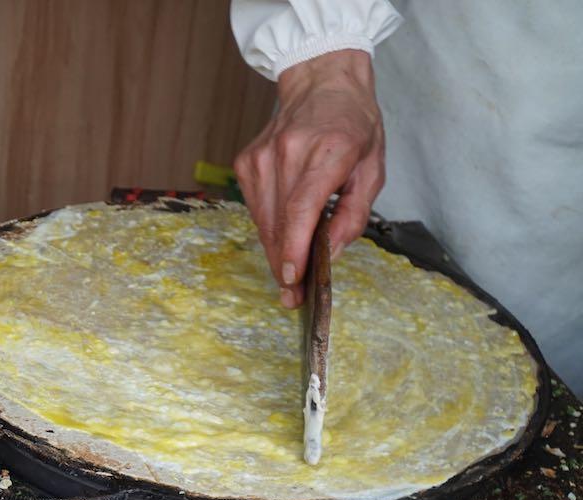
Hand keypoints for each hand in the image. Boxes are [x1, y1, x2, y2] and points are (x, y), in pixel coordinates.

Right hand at [234, 50, 384, 307]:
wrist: (321, 84)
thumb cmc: (353, 125)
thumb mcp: (373, 167)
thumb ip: (354, 213)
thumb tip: (330, 251)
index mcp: (329, 150)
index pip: (302, 207)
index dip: (295, 247)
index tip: (293, 278)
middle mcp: (288, 152)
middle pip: (279, 222)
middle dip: (285, 263)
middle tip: (293, 295)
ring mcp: (261, 157)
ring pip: (263, 220)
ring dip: (276, 248)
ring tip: (290, 267)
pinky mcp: (246, 162)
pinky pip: (255, 207)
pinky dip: (269, 225)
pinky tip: (284, 228)